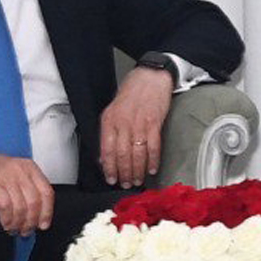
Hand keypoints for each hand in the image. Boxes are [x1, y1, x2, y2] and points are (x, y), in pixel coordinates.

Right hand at [0, 147, 54, 234]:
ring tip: (13, 229)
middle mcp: (18, 169)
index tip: (43, 225)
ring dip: (18, 223)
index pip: (46, 192)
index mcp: (29, 167)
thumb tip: (38, 215)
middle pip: (34, 202)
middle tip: (25, 231)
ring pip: (20, 206)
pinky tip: (5, 223)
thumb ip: (28, 188)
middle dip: (30, 221)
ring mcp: (3, 175)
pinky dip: (6, 219)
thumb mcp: (14, 172)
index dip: (47, 212)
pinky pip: (4, 205)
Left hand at [100, 65, 171, 185]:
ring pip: (137, 154)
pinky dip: (153, 161)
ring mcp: (139, 123)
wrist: (150, 77)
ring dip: (137, 171)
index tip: (111, 178)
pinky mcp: (154, 123)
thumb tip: (105, 155)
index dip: (109, 168)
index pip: (107, 150)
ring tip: (137, 180)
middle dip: (124, 173)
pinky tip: (152, 169)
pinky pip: (153, 147)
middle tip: (126, 184)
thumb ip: (108, 132)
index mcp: (110, 121)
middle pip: (122, 155)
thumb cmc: (132, 92)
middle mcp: (123, 123)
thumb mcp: (112, 110)